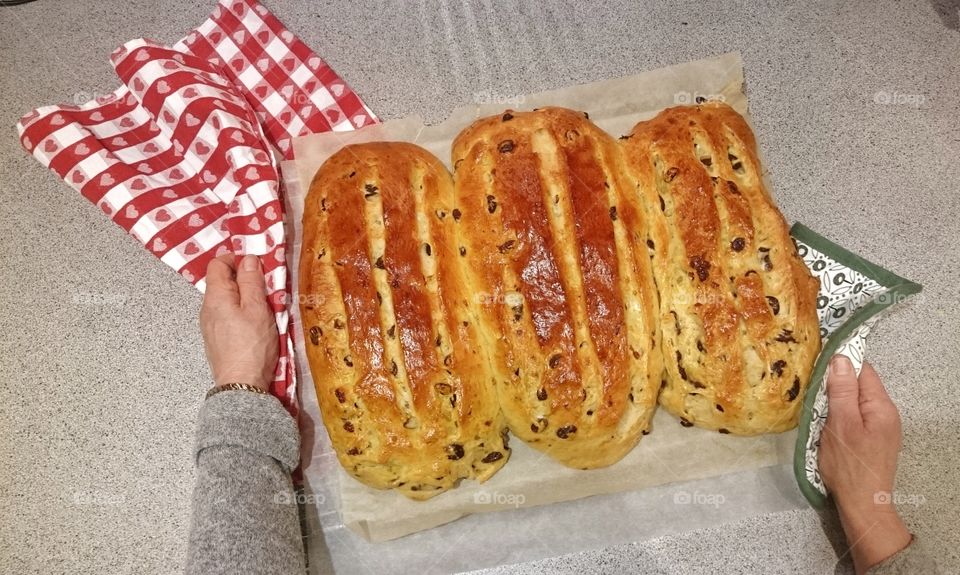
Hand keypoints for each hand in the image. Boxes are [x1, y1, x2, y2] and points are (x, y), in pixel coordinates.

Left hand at [199, 255, 278, 391]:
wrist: (242, 386)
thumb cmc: (252, 346)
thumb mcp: (258, 309)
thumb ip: (252, 282)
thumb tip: (248, 259)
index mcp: (216, 297)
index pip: (217, 264)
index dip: (236, 259)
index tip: (256, 264)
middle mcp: (207, 309)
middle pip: (221, 282)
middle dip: (243, 278)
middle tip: (266, 286)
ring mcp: (210, 326)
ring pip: (225, 300)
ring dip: (244, 297)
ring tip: (264, 306)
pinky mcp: (217, 340)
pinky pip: (227, 316)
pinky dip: (240, 312)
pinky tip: (255, 324)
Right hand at [819, 355, 910, 573]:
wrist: (861, 504)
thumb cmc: (849, 466)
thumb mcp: (841, 425)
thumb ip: (842, 392)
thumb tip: (840, 359)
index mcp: (881, 406)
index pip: (863, 370)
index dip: (840, 362)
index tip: (815, 361)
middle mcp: (884, 413)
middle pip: (858, 384)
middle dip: (834, 381)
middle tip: (807, 383)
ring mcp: (878, 427)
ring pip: (853, 400)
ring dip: (833, 398)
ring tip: (811, 400)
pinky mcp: (869, 438)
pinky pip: (852, 415)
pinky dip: (837, 413)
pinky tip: (822, 419)